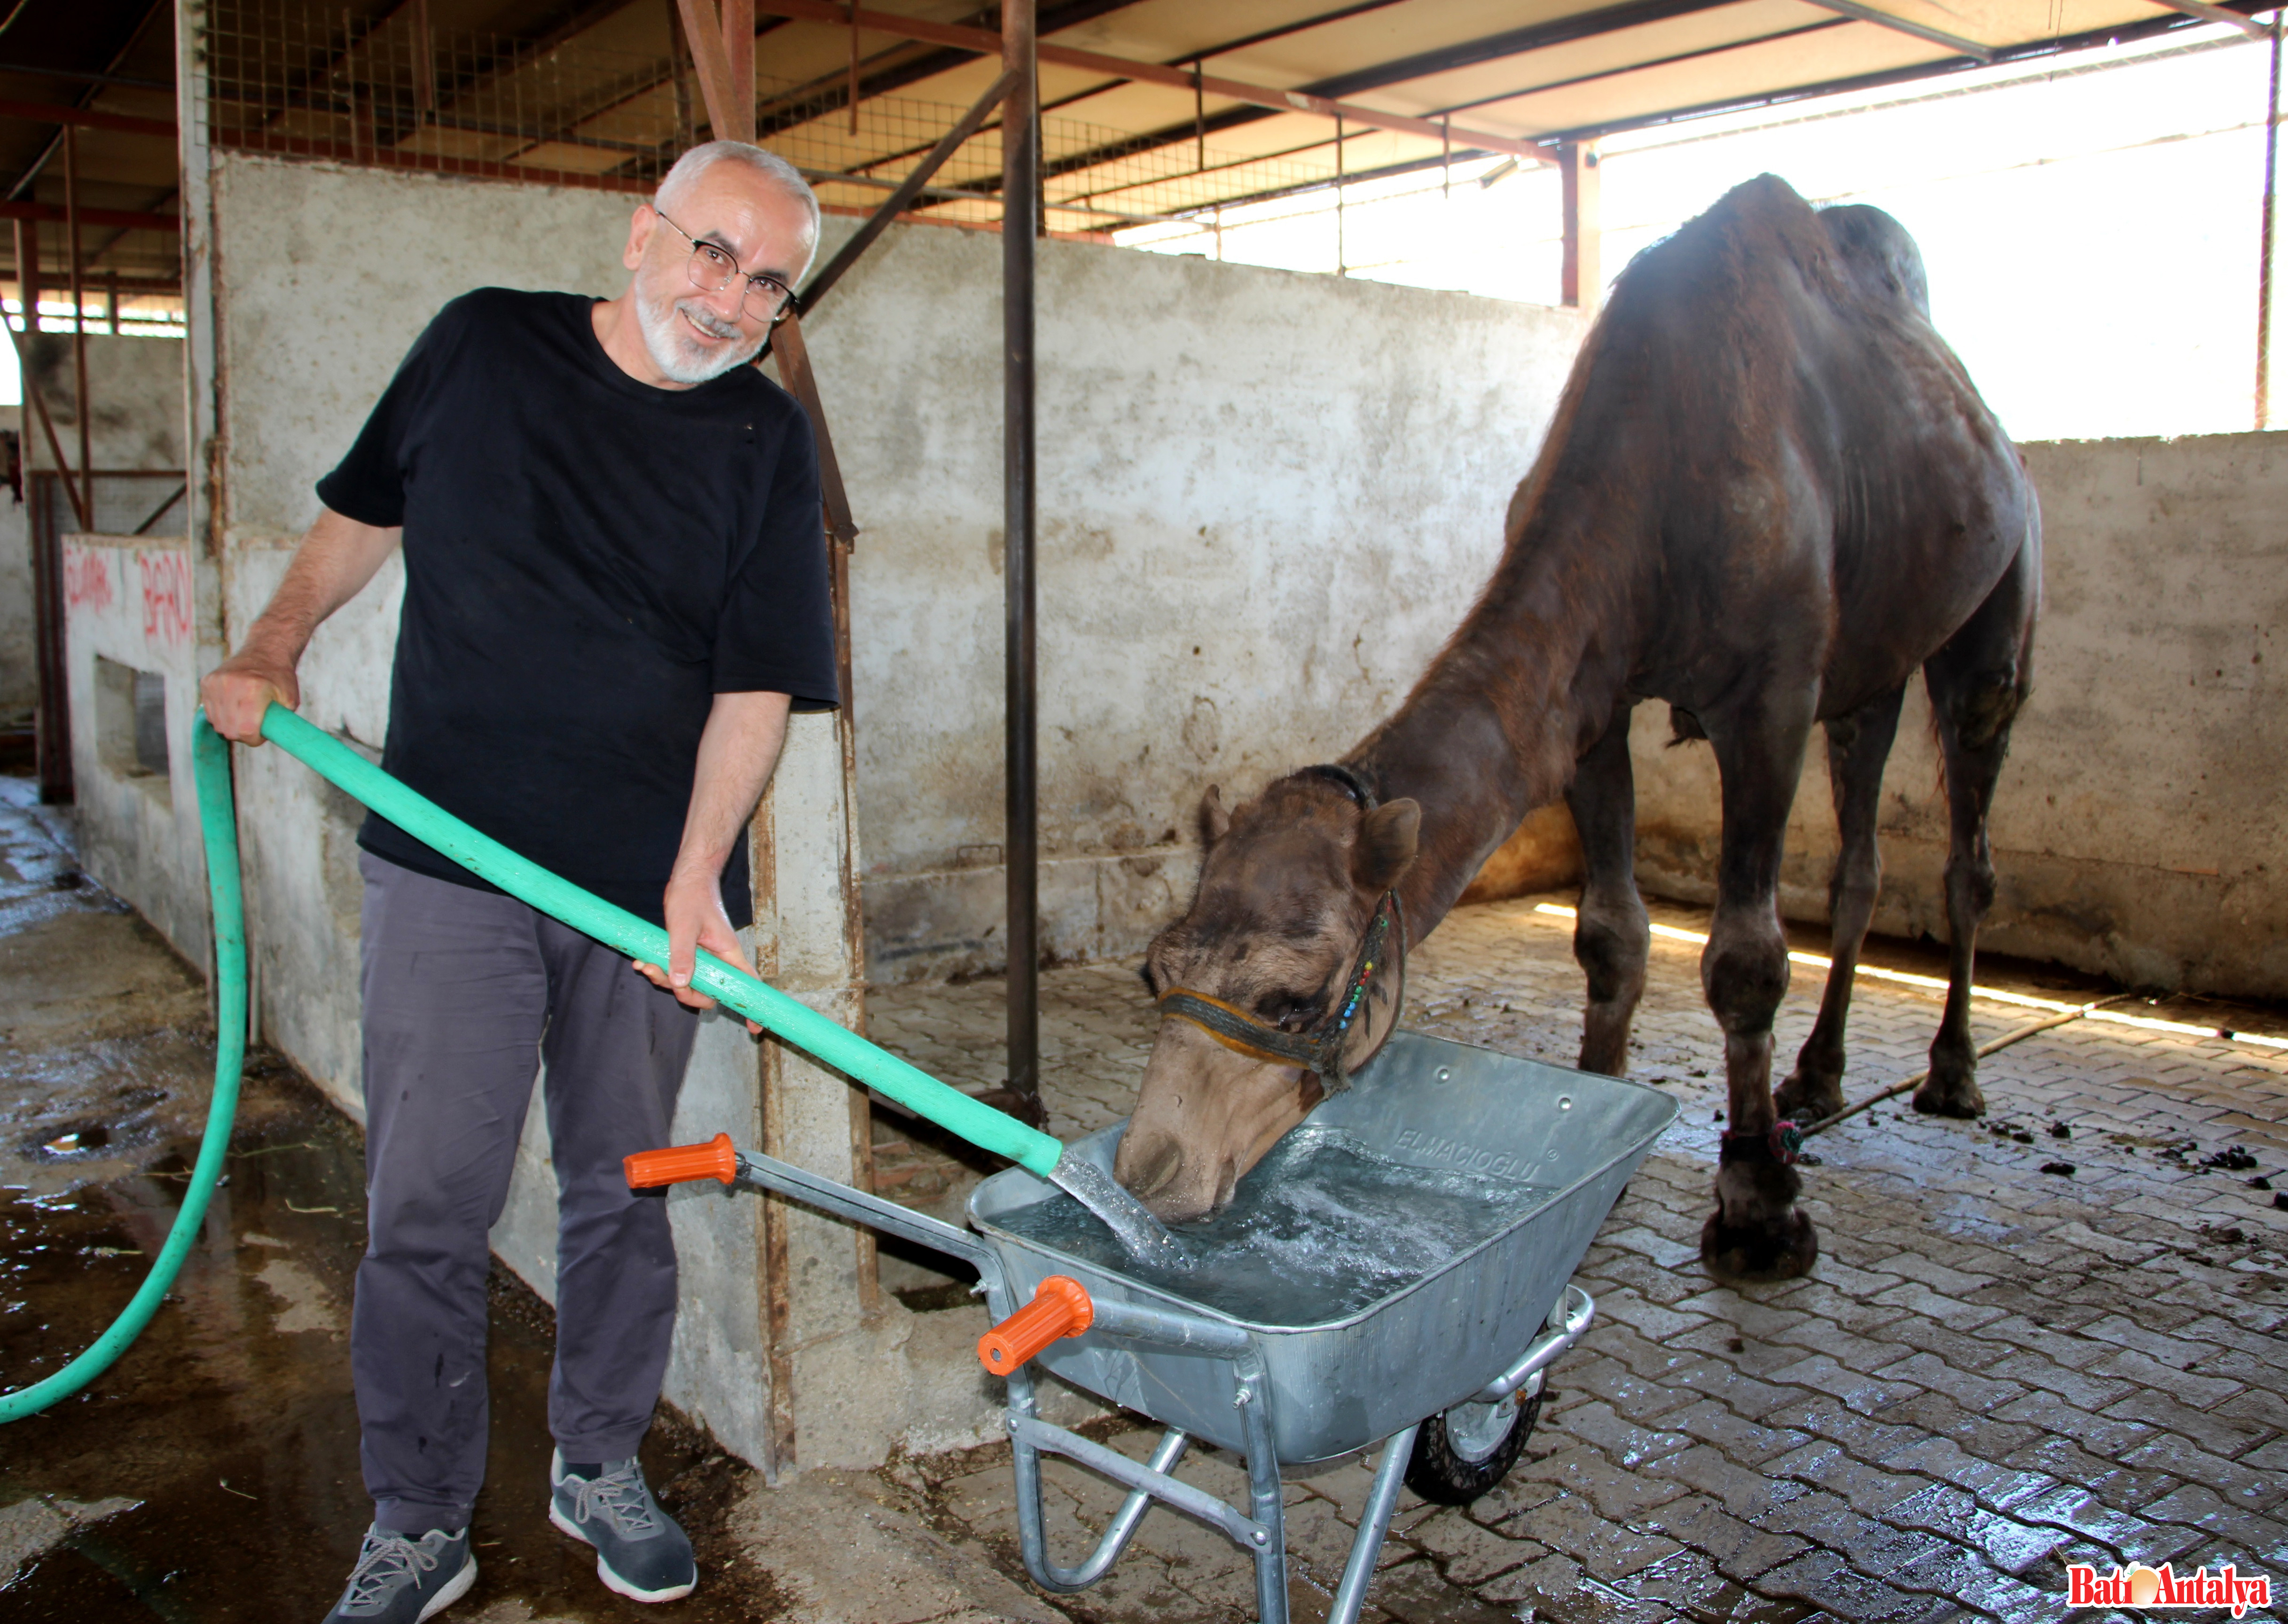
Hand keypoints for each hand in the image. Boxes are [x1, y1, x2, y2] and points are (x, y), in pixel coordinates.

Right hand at [200, 642, 300, 744]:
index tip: (261, 735)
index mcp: (254, 689)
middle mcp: (231, 685)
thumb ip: (280, 722)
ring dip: (232, 726)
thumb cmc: (280, 679)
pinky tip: (235, 706)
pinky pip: (210, 713)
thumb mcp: (290, 700)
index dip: (254, 739)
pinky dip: (222, 716)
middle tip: (255, 725)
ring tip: (246, 714)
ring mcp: (216, 683)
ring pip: (218, 724)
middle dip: (243, 734)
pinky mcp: (206, 682)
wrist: (264, 652)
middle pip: (230, 730)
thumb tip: (269, 740)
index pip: (246, 730)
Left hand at [634, 868, 761, 1033]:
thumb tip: (681, 984)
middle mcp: (719, 960)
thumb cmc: (692, 897)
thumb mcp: (684, 926)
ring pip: (690, 983)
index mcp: (728, 954)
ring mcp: (704, 958)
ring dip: (666, 980)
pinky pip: (677, 971)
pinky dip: (660, 970)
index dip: (751, 1006)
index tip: (755, 1028)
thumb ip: (683, 954)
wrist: (687, 880)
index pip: (747, 985)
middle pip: (710, 992)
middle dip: (684, 993)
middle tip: (661, 977)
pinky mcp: (689, 953)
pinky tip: (643, 962)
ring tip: (645, 965)